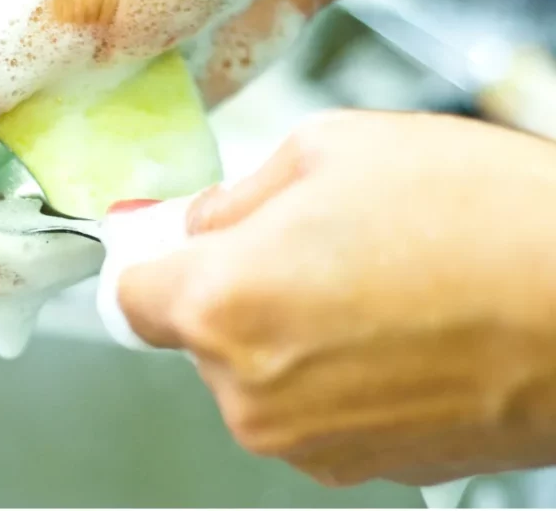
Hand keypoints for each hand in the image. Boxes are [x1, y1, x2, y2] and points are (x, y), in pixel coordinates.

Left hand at [118, 110, 555, 486]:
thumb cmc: (484, 220)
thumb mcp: (335, 147)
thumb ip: (239, 193)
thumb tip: (202, 223)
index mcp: (225, 302)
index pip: (130, 297)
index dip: (152, 263)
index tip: (169, 248)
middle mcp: (251, 391)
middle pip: (198, 332)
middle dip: (236, 287)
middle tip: (312, 244)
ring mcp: (306, 441)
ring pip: (257, 371)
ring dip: (290, 331)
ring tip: (374, 284)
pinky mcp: (361, 468)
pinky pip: (311, 407)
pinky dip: (334, 373)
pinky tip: (398, 330)